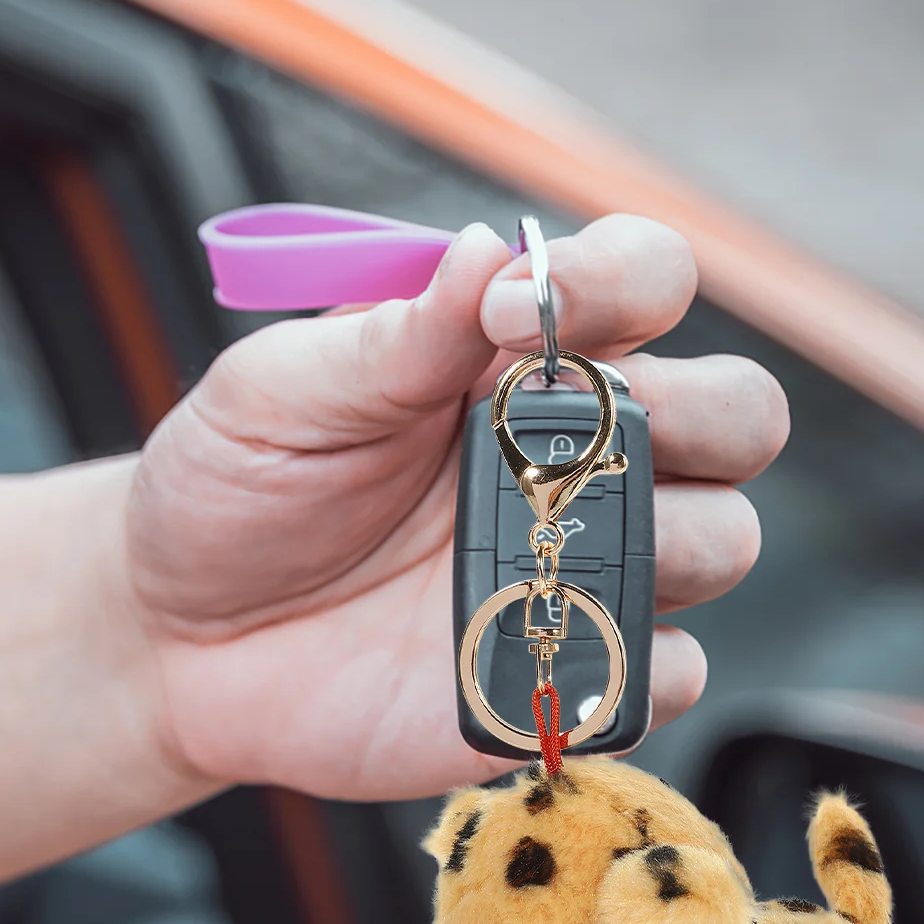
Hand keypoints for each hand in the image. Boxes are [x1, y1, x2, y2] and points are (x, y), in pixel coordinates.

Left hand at [126, 216, 787, 800]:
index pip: (646, 279)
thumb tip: (488, 252)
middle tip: (585, 438)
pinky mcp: (577, 671)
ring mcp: (588, 565)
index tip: (515, 314)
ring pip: (726, 536)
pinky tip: (536, 647)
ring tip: (530, 552)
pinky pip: (672, 671)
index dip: (622, 281)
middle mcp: (579, 452)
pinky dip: (635, 663)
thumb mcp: (283, 391)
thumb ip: (393, 333)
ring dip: (666, 538)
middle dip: (704, 413)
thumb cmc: (236, 489)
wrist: (184, 641)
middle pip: (740, 413)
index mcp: (519, 357)